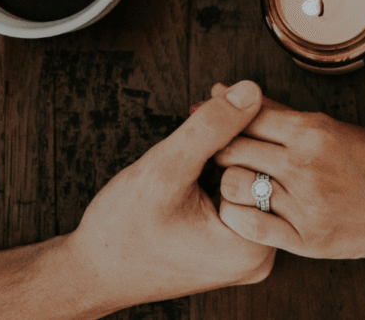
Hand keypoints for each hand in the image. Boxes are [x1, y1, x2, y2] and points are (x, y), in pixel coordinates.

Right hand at [62, 80, 275, 311]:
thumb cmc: (122, 229)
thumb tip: (251, 91)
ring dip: (231, 147)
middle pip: (264, 172)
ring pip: (252, 182)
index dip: (244, 120)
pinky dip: (224, 169)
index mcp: (252, 245)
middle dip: (239, 130)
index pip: (269, 163)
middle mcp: (259, 256)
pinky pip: (240, 198)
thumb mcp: (165, 169)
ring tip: (203, 122)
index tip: (217, 93)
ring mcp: (247, 256)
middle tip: (211, 97)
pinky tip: (204, 150)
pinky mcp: (233, 251)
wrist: (94, 273)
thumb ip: (211, 128)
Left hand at [205, 85, 364, 258]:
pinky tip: (242, 209)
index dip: (219, 115)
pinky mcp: (307, 239)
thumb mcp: (332, 127)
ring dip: (227, 183)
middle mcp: (306, 165)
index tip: (204, 115)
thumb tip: (234, 93)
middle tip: (216, 153)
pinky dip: (236, 216)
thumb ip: (282, 115)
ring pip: (235, 186)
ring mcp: (306, 204)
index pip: (247, 117)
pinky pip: (250, 226)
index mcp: (313, 131)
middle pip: (233, 149)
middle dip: (218, 148)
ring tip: (234, 182)